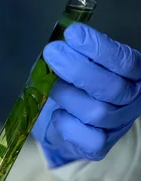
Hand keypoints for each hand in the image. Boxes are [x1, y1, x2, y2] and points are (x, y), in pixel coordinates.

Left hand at [32, 23, 140, 167]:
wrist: (63, 116)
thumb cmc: (72, 81)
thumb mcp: (76, 59)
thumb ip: (73, 51)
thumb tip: (61, 40)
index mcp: (132, 73)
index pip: (123, 61)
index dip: (98, 47)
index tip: (72, 34)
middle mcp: (132, 99)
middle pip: (111, 87)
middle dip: (77, 69)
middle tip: (52, 52)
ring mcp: (118, 124)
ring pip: (96, 112)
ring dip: (67, 95)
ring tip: (49, 85)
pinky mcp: (101, 146)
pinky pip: (88, 138)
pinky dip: (68, 125)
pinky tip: (58, 114)